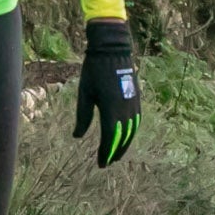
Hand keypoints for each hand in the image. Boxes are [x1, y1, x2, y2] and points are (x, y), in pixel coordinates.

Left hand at [73, 19, 140, 167]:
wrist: (113, 50)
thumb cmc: (94, 71)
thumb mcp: (84, 94)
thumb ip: (83, 117)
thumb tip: (77, 136)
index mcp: (110, 109)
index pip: (109, 138)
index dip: (105, 153)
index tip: (101, 164)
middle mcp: (125, 110)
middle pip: (122, 138)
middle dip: (115, 152)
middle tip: (107, 162)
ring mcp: (133, 104)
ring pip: (132, 131)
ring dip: (125, 144)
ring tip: (117, 154)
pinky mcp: (137, 99)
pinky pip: (137, 121)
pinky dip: (132, 133)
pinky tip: (126, 136)